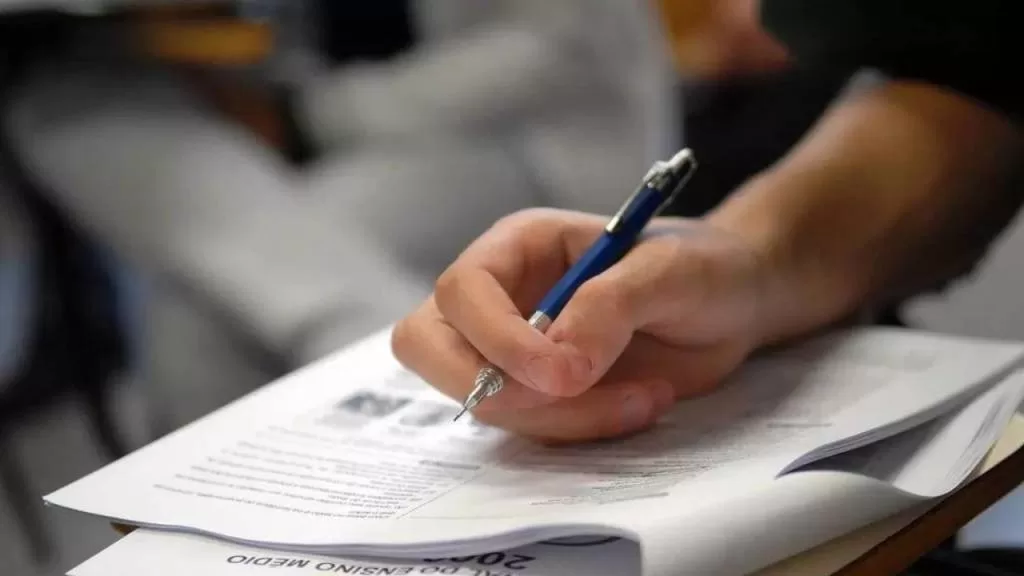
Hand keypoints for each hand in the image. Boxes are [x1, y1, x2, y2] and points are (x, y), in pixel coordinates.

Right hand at [391, 208, 770, 442]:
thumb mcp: (668, 270)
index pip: (460, 293)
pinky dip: (581, 431)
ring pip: (484, 402)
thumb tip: (559, 364)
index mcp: (517, 249)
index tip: (564, 375)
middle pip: (430, 348)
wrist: (733, 303)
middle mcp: (501, 299)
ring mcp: (513, 351)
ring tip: (645, 396)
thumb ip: (609, 305)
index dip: (496, 339)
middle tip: (574, 394)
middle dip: (496, 388)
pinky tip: (640, 403)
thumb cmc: (701, 266)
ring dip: (561, 417)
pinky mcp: (538, 394)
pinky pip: (528, 428)